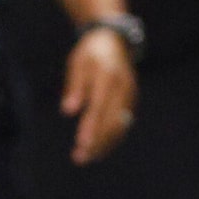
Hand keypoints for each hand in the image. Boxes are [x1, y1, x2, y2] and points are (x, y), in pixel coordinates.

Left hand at [62, 26, 138, 163]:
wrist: (115, 40)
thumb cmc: (91, 53)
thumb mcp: (78, 63)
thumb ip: (74, 86)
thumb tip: (68, 111)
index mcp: (108, 76)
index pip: (99, 107)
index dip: (92, 127)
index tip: (82, 144)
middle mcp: (123, 87)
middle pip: (112, 121)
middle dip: (97, 142)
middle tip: (80, 158)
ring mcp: (130, 95)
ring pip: (120, 126)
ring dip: (104, 144)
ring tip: (86, 157)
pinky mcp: (131, 100)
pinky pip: (123, 123)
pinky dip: (112, 137)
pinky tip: (99, 148)